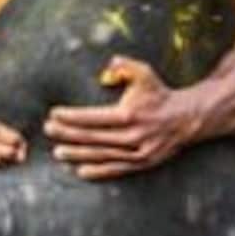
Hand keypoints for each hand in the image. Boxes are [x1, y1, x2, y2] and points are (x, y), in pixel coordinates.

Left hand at [45, 56, 197, 180]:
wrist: (186, 118)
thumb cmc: (159, 94)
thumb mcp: (145, 73)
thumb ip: (126, 66)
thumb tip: (110, 64)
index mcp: (129, 114)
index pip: (92, 118)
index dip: (71, 116)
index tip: (54, 114)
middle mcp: (131, 136)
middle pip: (92, 137)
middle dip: (67, 134)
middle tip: (48, 130)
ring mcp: (137, 152)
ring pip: (101, 155)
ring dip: (77, 154)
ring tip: (58, 152)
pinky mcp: (141, 163)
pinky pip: (115, 169)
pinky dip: (97, 171)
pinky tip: (80, 170)